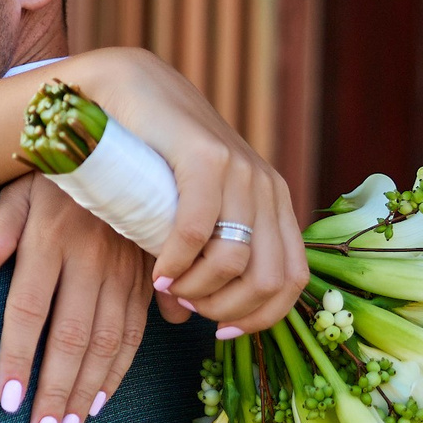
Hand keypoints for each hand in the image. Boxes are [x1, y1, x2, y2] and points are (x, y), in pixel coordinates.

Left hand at [0, 178, 154, 422]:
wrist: (124, 143)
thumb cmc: (56, 169)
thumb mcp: (20, 183)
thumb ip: (0, 224)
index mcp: (51, 237)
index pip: (29, 310)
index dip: (19, 359)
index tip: (7, 403)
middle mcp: (90, 257)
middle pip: (72, 337)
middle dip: (57, 392)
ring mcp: (124, 268)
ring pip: (108, 341)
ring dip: (88, 391)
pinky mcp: (147, 274)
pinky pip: (137, 330)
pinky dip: (119, 370)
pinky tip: (101, 401)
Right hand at [72, 48, 308, 333]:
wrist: (130, 91)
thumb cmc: (152, 160)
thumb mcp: (183, 216)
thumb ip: (192, 263)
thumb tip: (182, 318)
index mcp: (274, 203)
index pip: (293, 280)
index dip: (261, 317)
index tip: (218, 332)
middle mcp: (268, 187)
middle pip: (271, 280)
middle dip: (227, 311)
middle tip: (188, 308)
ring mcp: (242, 169)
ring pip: (236, 261)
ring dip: (199, 290)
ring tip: (169, 288)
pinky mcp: (207, 156)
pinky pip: (199, 229)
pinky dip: (178, 263)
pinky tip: (159, 272)